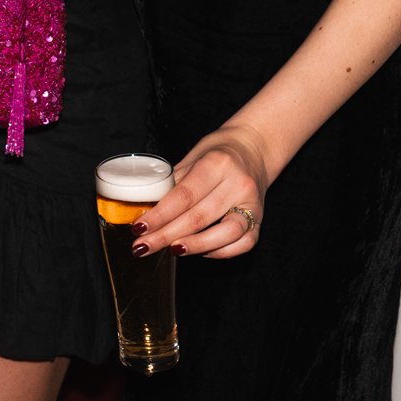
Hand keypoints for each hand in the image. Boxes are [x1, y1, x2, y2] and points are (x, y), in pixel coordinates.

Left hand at [134, 125, 271, 260]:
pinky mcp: (261, 219)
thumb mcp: (193, 157)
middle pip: (199, 217)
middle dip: (166, 236)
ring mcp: (252, 203)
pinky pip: (243, 244)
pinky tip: (201, 252)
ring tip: (171, 250)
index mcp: (217, 163)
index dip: (159, 215)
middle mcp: (238, 184)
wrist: (254, 149)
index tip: (140, 228)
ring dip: (194, 246)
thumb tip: (146, 209)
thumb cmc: (218, 153)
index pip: (184, 196)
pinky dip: (220, 252)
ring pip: (225, 234)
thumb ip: (173, 182)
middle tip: (143, 246)